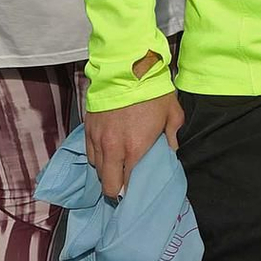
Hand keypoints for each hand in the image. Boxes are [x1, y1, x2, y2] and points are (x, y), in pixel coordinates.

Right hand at [83, 55, 183, 199]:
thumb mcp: (172, 114)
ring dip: (106, 172)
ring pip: (97, 168)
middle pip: (107, 183)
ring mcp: (97, 138)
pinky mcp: (88, 128)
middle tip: (124, 186)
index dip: (131, 191)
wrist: (126, 67)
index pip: (127, 183)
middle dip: (115, 189)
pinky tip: (106, 153)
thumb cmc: (152, 91)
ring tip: (116, 169)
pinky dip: (97, 157)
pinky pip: (89, 152)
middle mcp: (113, 148)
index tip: (135, 192)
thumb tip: (171, 151)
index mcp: (135, 149)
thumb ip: (172, 137)